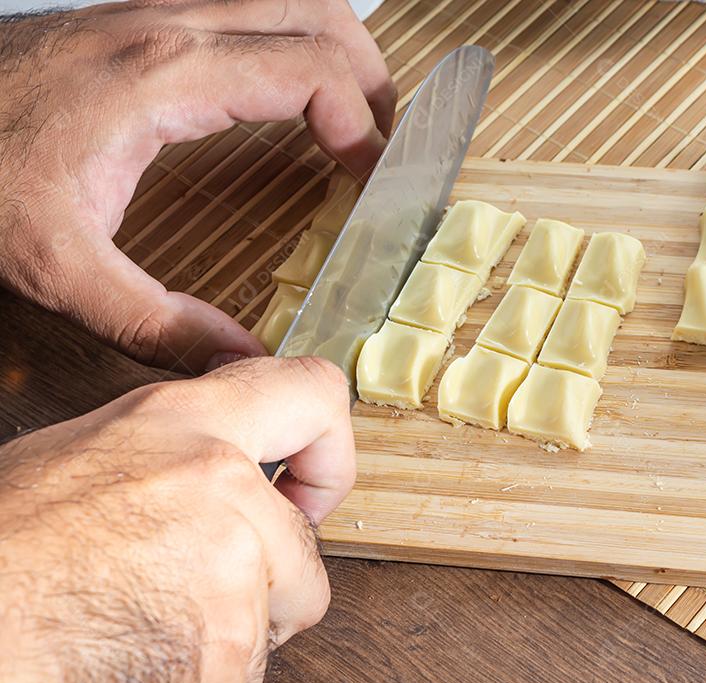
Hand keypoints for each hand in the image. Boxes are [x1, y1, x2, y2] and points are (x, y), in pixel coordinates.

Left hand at [0, 0, 395, 371]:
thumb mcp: (59, 268)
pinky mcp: (141, 20)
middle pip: (321, 17)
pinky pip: (249, 10)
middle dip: (372, 82)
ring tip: (351, 123)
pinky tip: (282, 101)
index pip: (314, 72)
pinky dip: (292, 47)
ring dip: (337, 55)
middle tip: (382, 152)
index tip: (373, 187)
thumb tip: (247, 361)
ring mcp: (156, 11)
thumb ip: (159, 324)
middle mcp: (172, 25)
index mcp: (167, 77)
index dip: (365, 129)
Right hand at [0, 356, 355, 682]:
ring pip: (273, 624)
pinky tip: (135, 676)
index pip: (312, 393)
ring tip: (137, 635)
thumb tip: (233, 469)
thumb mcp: (82, 460)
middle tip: (189, 599)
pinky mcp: (221, 658)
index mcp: (183, 425)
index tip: (313, 490)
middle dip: (264, 586)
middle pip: (304, 551)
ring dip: (224, 644)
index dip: (329, 450)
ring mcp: (229, 576)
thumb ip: (173, 457)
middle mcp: (219, 488)